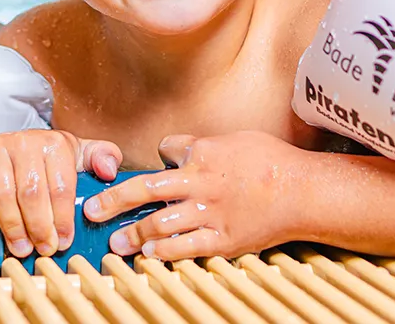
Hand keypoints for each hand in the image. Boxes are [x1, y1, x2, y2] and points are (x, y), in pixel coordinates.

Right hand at [0, 129, 121, 257]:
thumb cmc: (45, 157)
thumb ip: (102, 157)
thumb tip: (109, 171)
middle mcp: (24, 141)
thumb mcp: (77, 153)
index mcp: (54, 143)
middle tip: (43, 249)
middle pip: (32, 192)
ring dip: (12, 224)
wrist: (7, 143)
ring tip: (20, 247)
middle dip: (39, 227)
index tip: (63, 242)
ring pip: (4, 191)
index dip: (63, 219)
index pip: (61, 187)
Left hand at [81, 131, 302, 261]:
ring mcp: (211, 213)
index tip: (144, 169)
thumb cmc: (272, 162)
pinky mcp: (222, 239)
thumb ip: (202, 144)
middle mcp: (201, 183)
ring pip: (161, 223)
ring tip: (116, 242)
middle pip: (147, 190)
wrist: (302, 192)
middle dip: (114, 201)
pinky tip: (149, 255)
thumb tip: (176, 147)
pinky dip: (164, 252)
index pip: (164, 151)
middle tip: (92, 210)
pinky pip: (186, 247)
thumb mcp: (235, 140)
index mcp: (204, 153)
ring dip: (134, 233)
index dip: (153, 160)